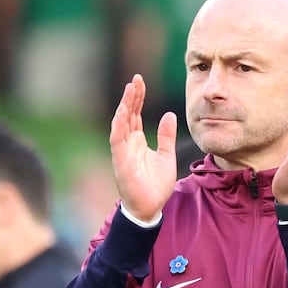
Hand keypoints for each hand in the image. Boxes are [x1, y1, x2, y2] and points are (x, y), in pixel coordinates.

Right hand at [109, 74, 177, 221]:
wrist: (150, 208)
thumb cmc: (156, 185)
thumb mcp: (167, 156)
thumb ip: (167, 136)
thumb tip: (169, 114)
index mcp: (138, 142)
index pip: (135, 115)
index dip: (138, 98)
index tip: (140, 82)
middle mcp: (128, 144)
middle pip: (128, 114)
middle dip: (132, 96)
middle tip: (137, 79)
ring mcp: (123, 151)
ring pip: (121, 123)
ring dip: (125, 105)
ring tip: (130, 88)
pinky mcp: (120, 160)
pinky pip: (117, 138)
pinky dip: (119, 124)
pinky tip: (124, 110)